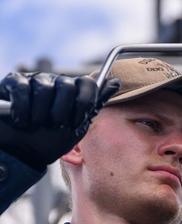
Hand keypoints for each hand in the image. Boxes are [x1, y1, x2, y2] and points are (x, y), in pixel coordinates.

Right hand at [0, 72, 119, 170]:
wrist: (24, 154)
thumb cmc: (53, 140)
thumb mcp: (79, 125)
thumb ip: (96, 103)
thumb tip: (115, 82)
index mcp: (74, 90)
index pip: (88, 83)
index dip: (84, 104)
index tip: (77, 121)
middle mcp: (56, 81)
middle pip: (67, 86)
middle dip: (62, 113)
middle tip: (55, 125)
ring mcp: (36, 80)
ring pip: (44, 88)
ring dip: (41, 114)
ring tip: (37, 125)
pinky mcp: (14, 82)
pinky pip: (22, 89)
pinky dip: (23, 109)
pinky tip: (23, 120)